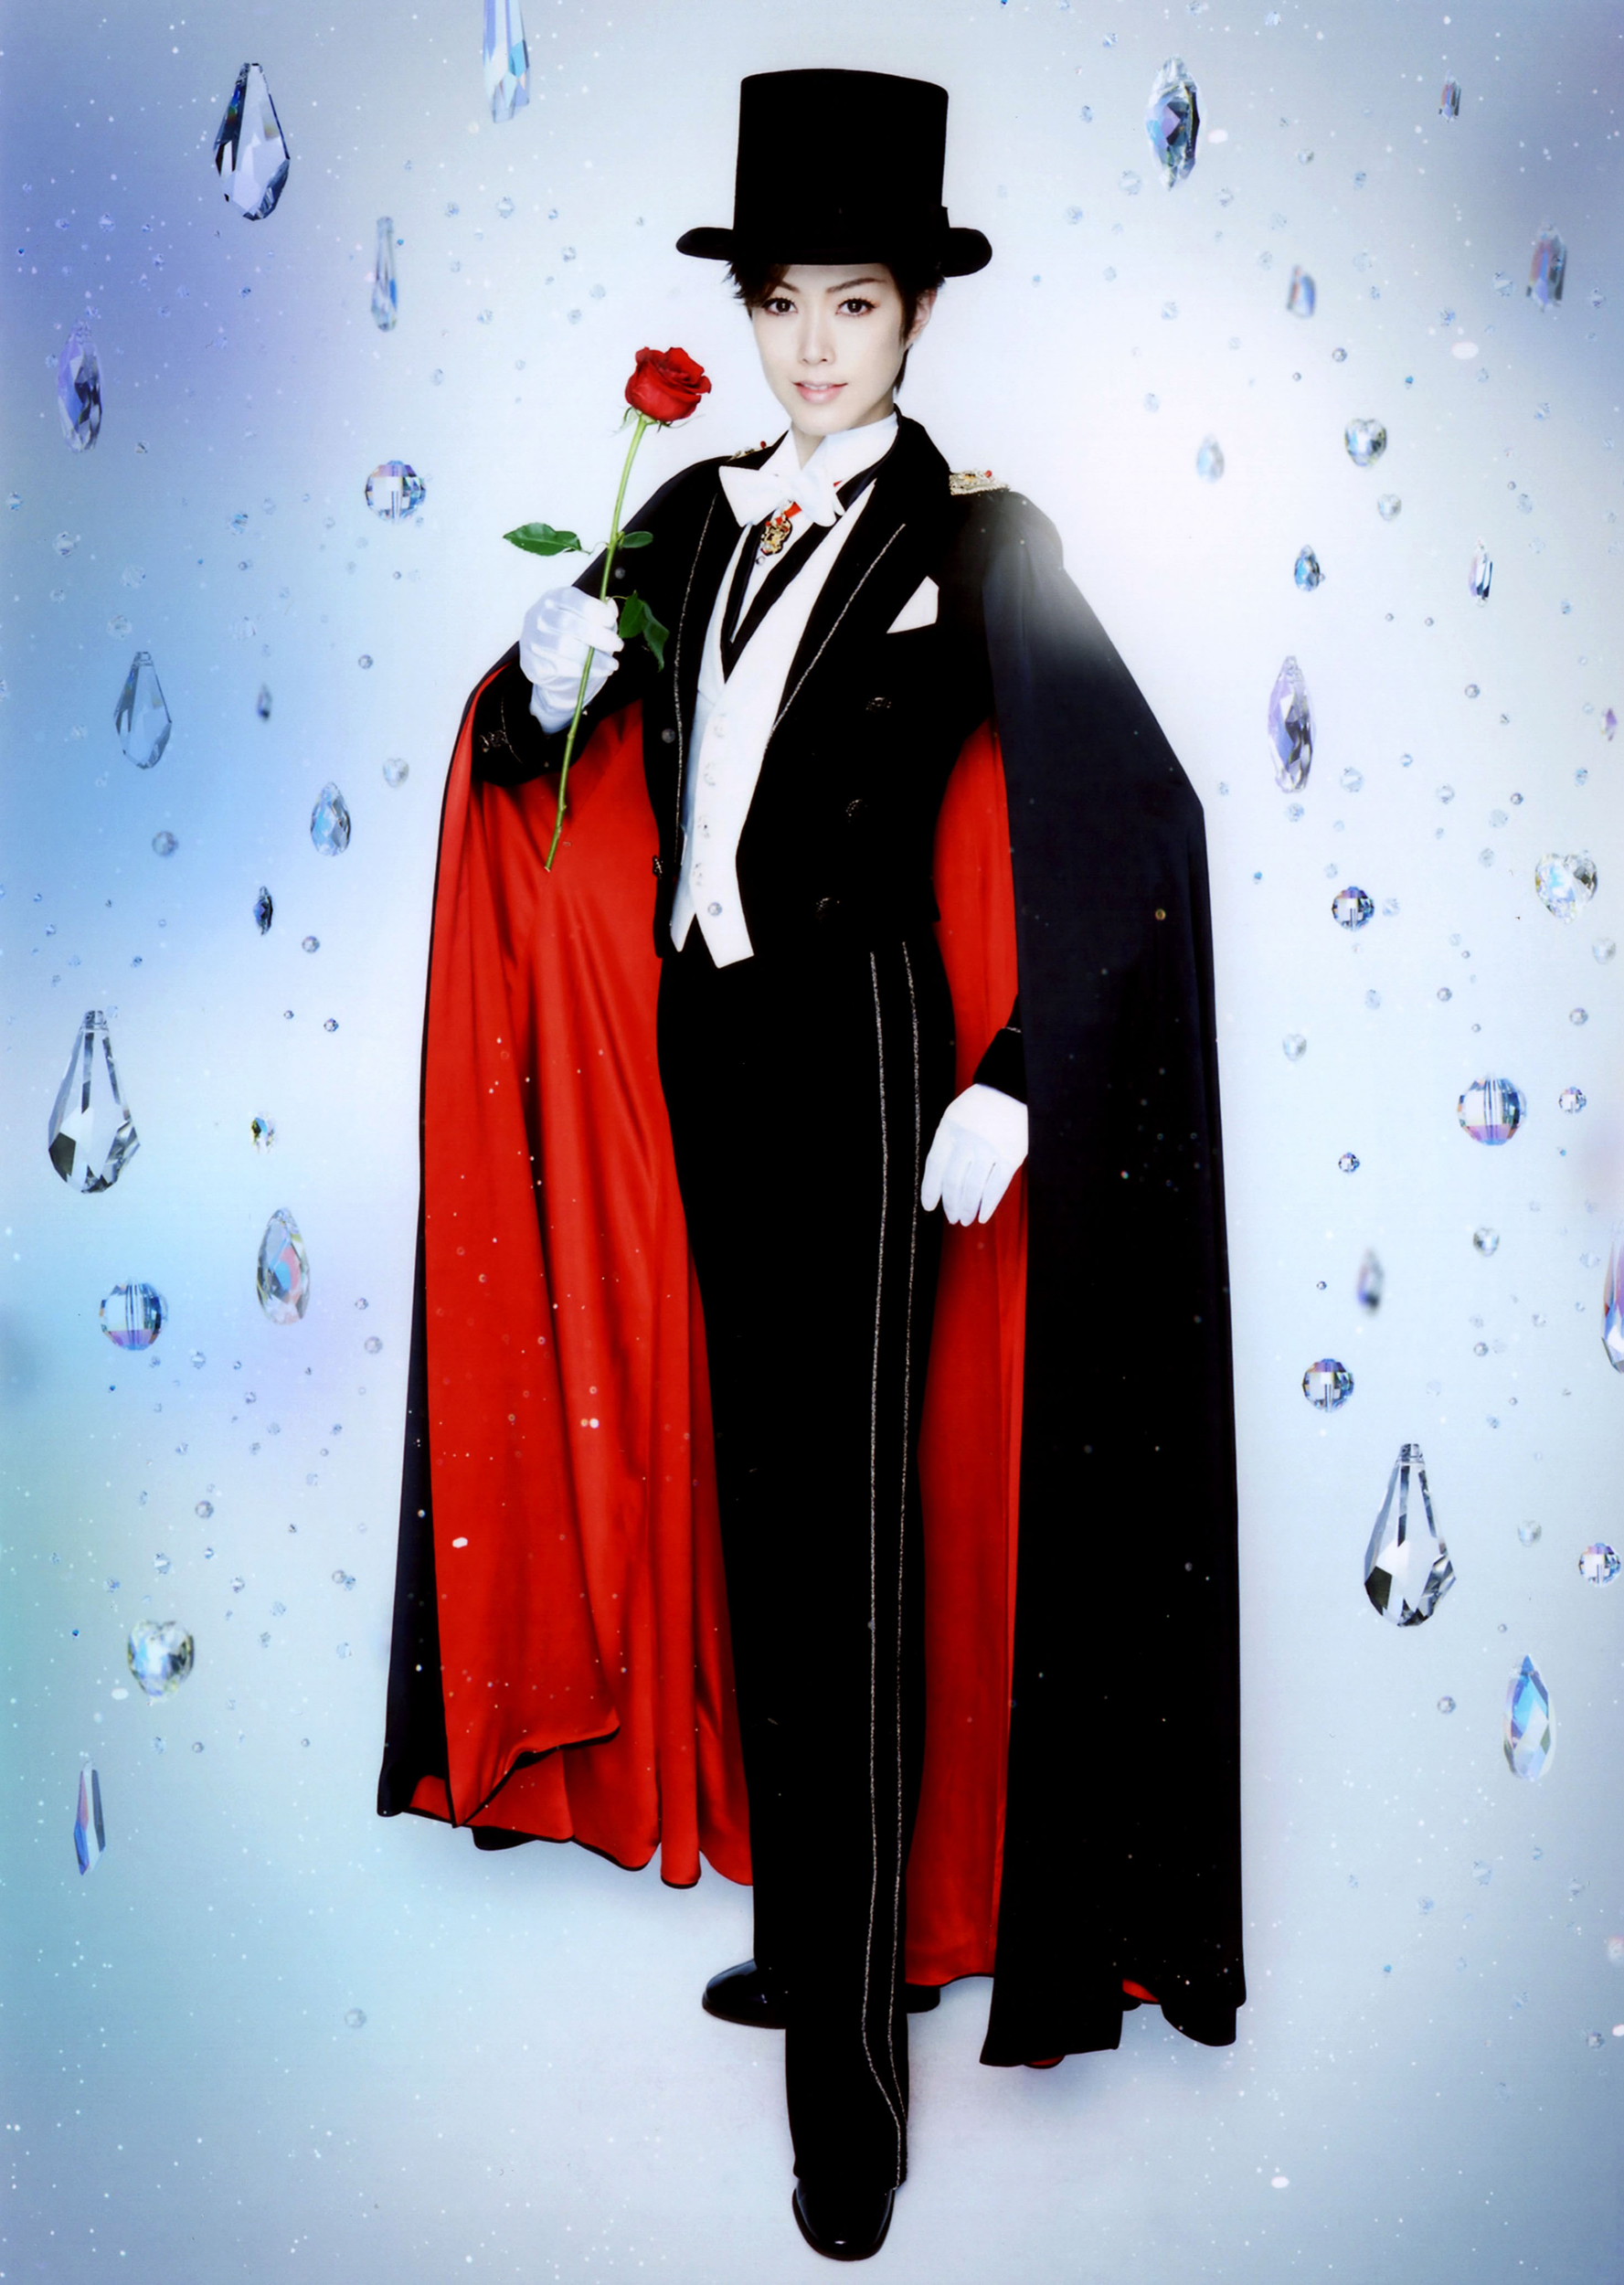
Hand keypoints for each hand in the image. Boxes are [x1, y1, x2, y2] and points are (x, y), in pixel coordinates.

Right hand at [521, 585, 623, 732]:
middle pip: (566, 622)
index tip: (611, 621)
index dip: (592, 608)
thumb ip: (602, 614)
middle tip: (618, 645)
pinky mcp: (531, 662)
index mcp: (554, 598)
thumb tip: (611, 606)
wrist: (552, 669)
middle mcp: (538, 615)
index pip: (570, 598)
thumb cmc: (575, 638)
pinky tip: (600, 671)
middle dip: (596, 635)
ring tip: (612, 664)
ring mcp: (532, 638)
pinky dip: (582, 670)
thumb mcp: (591, 622)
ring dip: (592, 657)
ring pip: (562, 646)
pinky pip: (558, 666)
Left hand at [920, 1083, 1028, 1225]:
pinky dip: (988, 1204)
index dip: (930, 1189)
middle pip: (953, 1181)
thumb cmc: (979, 1106)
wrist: (1010, 1089)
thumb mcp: (954, 1117)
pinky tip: (983, 1215)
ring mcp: (990, 1149)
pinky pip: (997, 1186)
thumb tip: (939, 1181)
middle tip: (951, 1217)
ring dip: (968, 1208)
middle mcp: (967, 1141)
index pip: (935, 1166)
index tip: (929, 1206)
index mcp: (949, 1129)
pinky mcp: (1011, 1155)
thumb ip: (946, 1144)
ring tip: (965, 1219)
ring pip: (973, 1188)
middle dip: (951, 1204)